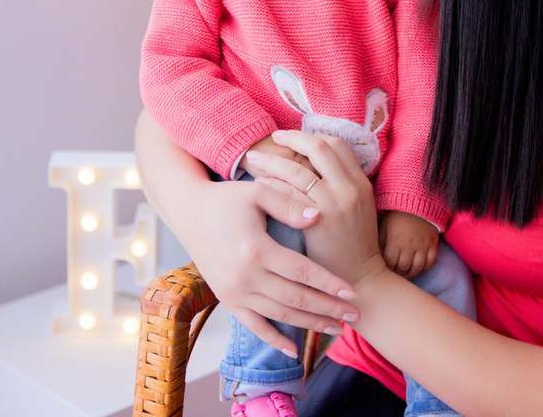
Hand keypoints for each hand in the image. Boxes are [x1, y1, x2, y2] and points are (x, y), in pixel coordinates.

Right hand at [174, 176, 362, 356]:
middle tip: (355, 315)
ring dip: (309, 324)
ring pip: (279, 315)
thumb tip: (318, 216)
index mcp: (256, 249)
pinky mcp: (227, 299)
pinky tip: (294, 350)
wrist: (188, 213)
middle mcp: (245, 276)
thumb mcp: (257, 192)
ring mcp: (234, 291)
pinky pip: (253, 325)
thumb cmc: (226, 199)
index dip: (329, 283)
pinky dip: (273, 339)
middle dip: (328, 309)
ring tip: (336, 328)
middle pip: (295, 299)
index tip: (352, 292)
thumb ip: (288, 204)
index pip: (302, 272)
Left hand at [247, 130, 390, 289]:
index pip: (336, 144)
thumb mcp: (357, 209)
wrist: (361, 280)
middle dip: (292, 139)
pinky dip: (272, 185)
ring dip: (274, 161)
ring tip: (255, 160)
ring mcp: (335, 204)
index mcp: (360, 182)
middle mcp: (350, 188)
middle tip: (272, 138)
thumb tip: (314, 168)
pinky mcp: (319, 221)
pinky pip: (290, 194)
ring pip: (299, 170)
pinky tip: (259, 185)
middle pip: (319, 148)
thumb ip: (341, 187)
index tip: (292, 138)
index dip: (312, 136)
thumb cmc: (353, 246)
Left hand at [379, 211, 438, 277]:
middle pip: (403, 267)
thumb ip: (382, 242)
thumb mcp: (384, 226)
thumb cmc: (397, 214)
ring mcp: (422, 245)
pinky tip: (419, 267)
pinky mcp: (433, 243)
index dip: (387, 268)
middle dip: (398, 272)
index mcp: (395, 240)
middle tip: (396, 273)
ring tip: (407, 273)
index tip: (386, 268)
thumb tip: (381, 257)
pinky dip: (425, 268)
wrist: (416, 201)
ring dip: (411, 274)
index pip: (390, 262)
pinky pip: (431, 261)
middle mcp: (409, 245)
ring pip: (417, 267)